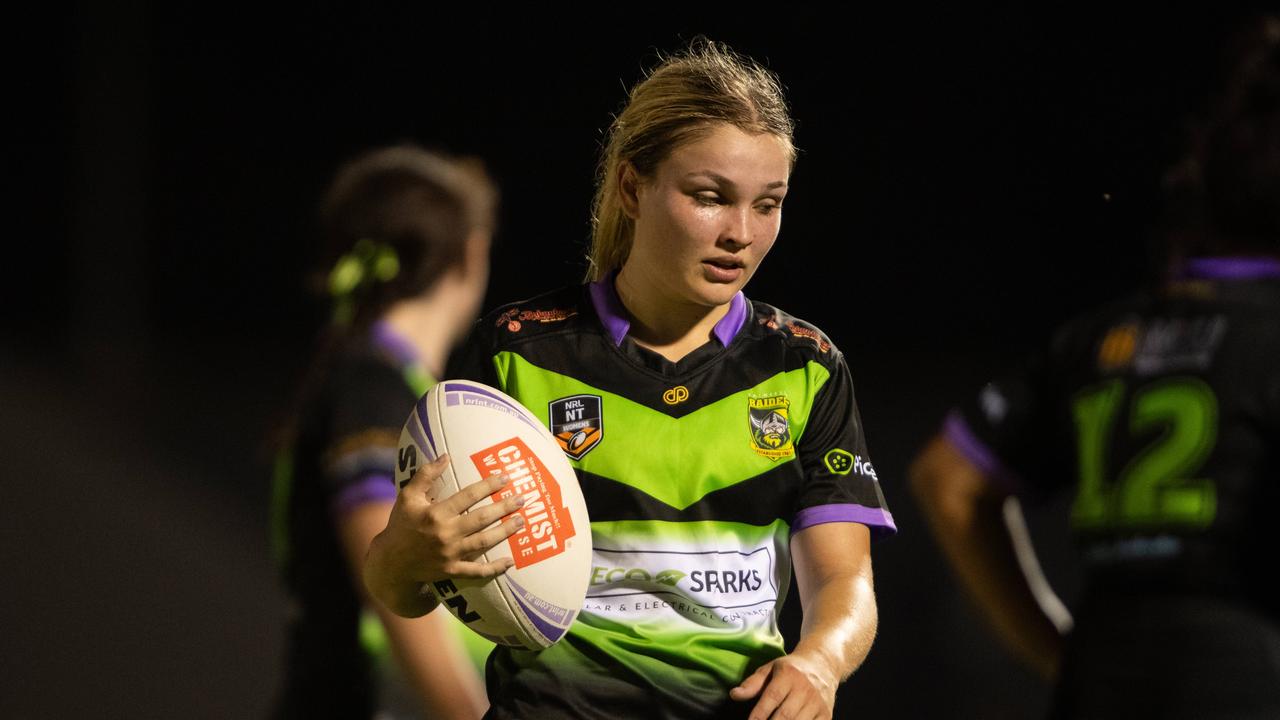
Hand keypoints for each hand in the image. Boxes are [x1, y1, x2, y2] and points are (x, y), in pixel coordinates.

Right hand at [364, 454, 524, 615]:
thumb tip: (445, 456)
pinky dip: (494, 568)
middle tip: (522, 499)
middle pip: (481, 519)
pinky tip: (510, 562)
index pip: (467, 496)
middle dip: (503, 508)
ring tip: (521, 522)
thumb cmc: (401, 525)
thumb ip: (426, 475)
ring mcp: (450, 555)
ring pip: (484, 542)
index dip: (487, 486)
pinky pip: (477, 571)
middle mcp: (445, 534)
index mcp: (435, 513)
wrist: (391, 562)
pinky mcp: (452, 571)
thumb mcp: (407, 496)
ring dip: (504, 532)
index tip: (505, 478)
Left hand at [729, 652, 836, 719]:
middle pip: (785, 715)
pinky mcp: (826, 714)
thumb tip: (734, 695)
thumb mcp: (770, 669)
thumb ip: (752, 683)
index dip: (759, 714)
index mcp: (789, 674)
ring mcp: (818, 703)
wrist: (823, 665)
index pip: (772, 697)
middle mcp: (805, 688)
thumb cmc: (791, 669)